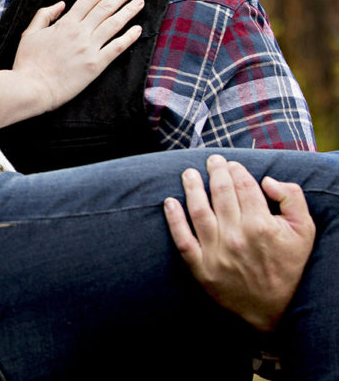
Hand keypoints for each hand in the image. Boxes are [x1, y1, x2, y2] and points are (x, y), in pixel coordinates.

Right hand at [13, 0, 142, 110]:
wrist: (32, 87)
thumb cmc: (28, 62)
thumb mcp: (30, 33)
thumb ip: (44, 15)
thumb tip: (61, 4)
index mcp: (65, 23)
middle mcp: (80, 32)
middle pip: (105, 7)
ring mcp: (89, 48)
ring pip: (114, 24)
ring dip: (129, 10)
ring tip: (140, 1)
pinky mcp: (96, 65)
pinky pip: (117, 48)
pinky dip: (129, 37)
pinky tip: (138, 29)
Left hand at [163, 154, 315, 332]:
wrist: (273, 311)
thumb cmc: (287, 266)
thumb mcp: (304, 232)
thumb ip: (292, 199)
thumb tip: (266, 180)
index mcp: (262, 226)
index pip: (243, 186)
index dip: (236, 170)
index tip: (231, 165)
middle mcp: (236, 237)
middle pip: (220, 193)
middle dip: (215, 172)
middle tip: (211, 161)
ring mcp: (216, 253)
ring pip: (198, 210)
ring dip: (192, 187)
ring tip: (188, 173)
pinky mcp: (201, 268)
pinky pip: (182, 239)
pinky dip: (173, 219)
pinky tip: (169, 202)